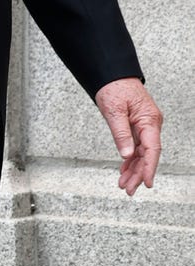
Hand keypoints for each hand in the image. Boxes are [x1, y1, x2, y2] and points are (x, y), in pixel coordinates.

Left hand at [94, 77, 162, 194]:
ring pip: (141, 154)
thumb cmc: (115, 88)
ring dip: (133, 170)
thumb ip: (121, 133)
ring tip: (124, 185)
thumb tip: (126, 154)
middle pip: (147, 155)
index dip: (149, 168)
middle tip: (128, 190)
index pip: (152, 150)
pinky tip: (124, 172)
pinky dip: (130, 160)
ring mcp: (145, 126)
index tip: (147, 183)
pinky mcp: (137, 127)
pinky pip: (136, 147)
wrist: (113, 75)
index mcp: (149, 120)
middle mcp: (150, 124)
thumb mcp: (114, 111)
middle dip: (139, 174)